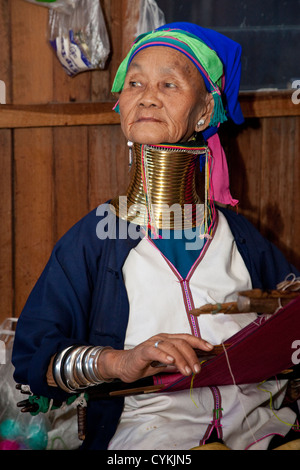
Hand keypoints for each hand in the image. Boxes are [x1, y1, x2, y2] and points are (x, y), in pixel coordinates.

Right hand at [98, 333, 212, 382]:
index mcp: (167, 339)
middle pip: (181, 342)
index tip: (210, 348)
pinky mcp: (143, 350)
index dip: (198, 341)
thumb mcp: (165, 365)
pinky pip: (155, 350)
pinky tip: (171, 361)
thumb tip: (192, 365)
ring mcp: (152, 343)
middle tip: (197, 369)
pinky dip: (164, 355)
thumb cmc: (144, 364)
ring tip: (187, 371)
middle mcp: (161, 338)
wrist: (124, 366)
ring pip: (170, 346)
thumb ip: (177, 363)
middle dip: (192, 355)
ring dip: (181, 359)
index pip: (186, 338)